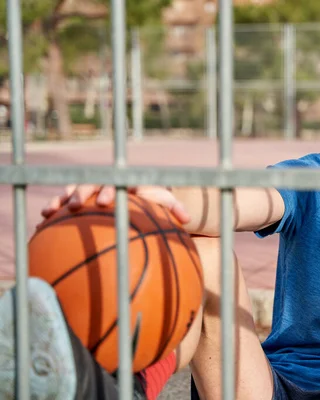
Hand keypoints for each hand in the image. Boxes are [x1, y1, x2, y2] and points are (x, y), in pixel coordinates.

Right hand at [40, 184, 189, 223]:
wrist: (137, 196)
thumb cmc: (151, 201)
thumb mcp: (163, 202)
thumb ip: (174, 208)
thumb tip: (188, 219)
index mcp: (124, 180)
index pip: (116, 181)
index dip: (109, 190)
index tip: (105, 202)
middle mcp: (105, 181)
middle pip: (90, 183)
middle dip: (82, 193)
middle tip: (77, 205)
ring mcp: (90, 189)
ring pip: (72, 190)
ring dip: (61, 199)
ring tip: (49, 212)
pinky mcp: (79, 198)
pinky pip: (62, 202)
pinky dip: (53, 209)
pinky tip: (41, 221)